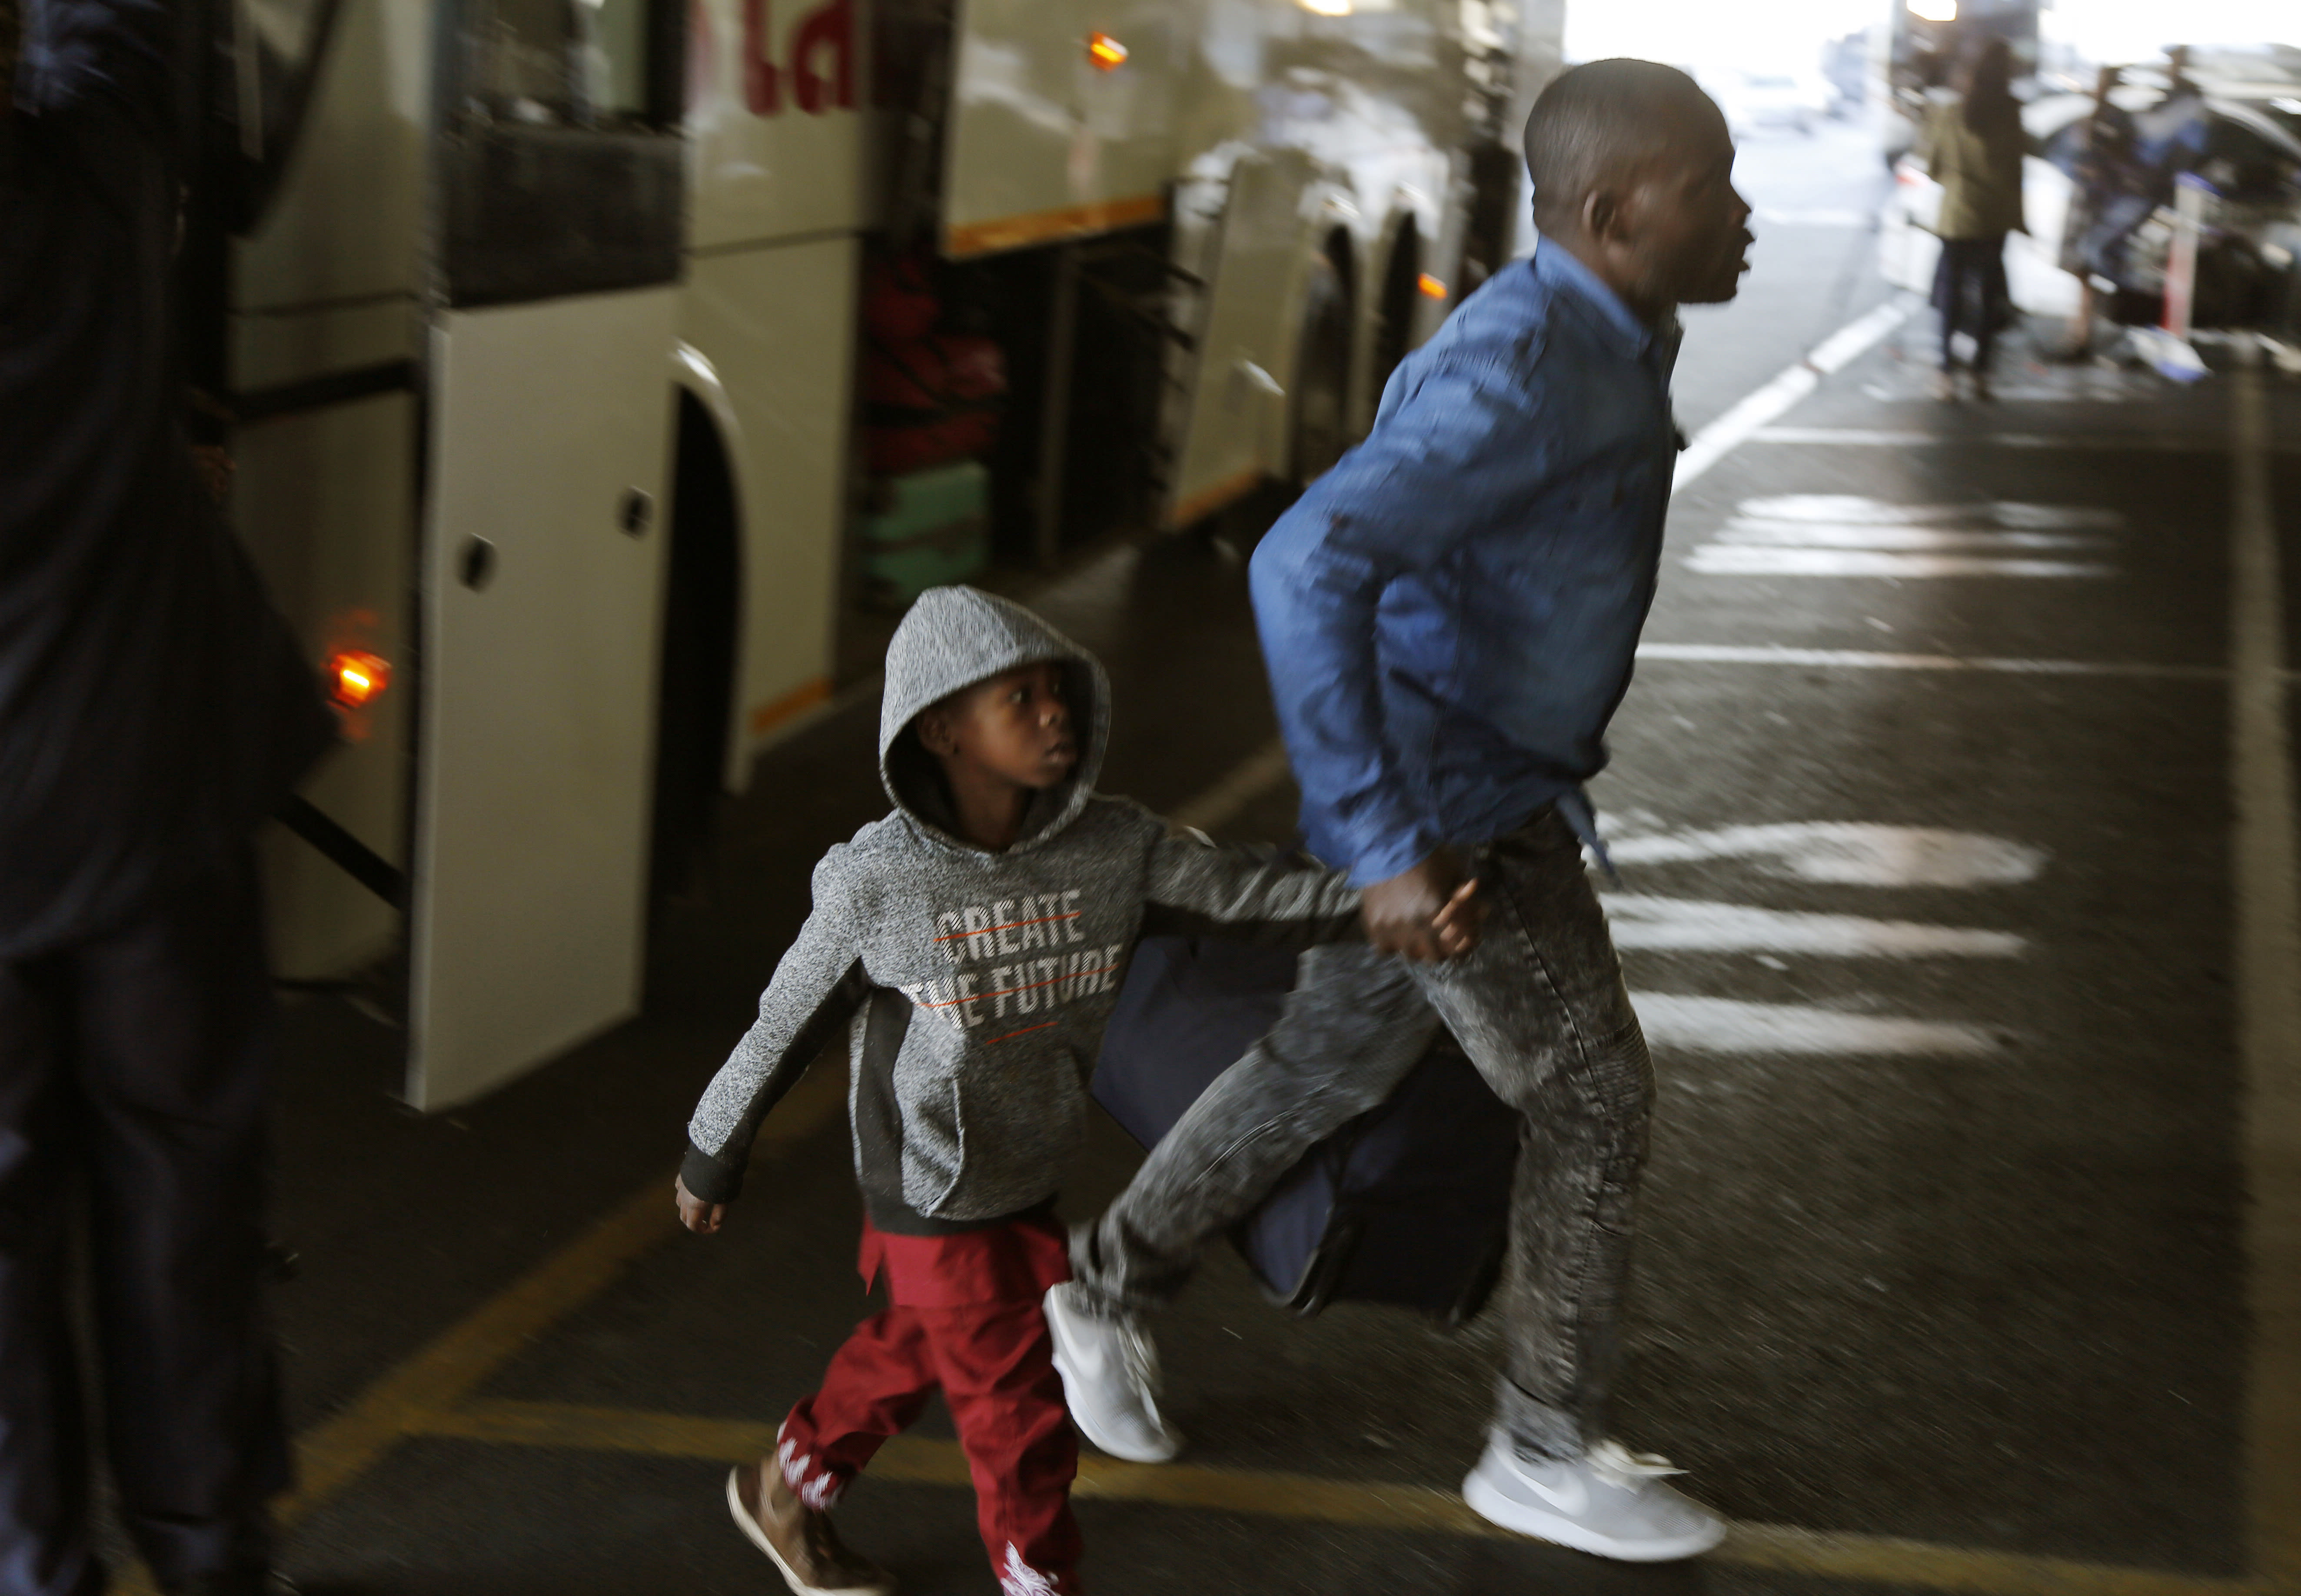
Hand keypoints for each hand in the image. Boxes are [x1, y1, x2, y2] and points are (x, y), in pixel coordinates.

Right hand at [675, 1174, 726, 1234]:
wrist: (715, 1153)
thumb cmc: (723, 1178)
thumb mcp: (725, 1199)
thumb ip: (719, 1214)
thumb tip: (715, 1225)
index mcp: (693, 1206)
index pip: (692, 1225)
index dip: (703, 1230)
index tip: (714, 1228)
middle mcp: (683, 1197)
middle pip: (684, 1216)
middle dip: (694, 1221)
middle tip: (706, 1220)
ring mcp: (681, 1185)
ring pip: (679, 1203)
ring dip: (688, 1209)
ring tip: (700, 1206)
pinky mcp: (682, 1174)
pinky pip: (680, 1189)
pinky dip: (685, 1194)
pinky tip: (694, 1190)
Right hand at [1362, 847, 1476, 962]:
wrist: (1391, 842)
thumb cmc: (1428, 856)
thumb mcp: (1456, 875)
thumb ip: (1469, 900)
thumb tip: (1481, 915)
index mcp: (1437, 913)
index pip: (1459, 947)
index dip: (1466, 945)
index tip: (1467, 940)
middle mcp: (1414, 925)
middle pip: (1435, 955)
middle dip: (1444, 947)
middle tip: (1445, 937)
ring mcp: (1391, 927)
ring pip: (1411, 954)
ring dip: (1420, 947)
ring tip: (1421, 934)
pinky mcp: (1374, 924)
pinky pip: (1385, 947)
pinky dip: (1393, 943)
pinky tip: (1399, 931)